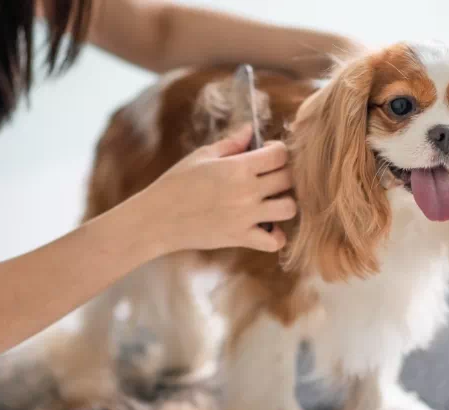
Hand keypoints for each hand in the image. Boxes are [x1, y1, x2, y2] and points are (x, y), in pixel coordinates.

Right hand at [142, 125, 296, 252]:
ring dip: (285, 203)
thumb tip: (251, 129)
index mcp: (237, 167)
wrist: (158, 218)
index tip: (267, 154)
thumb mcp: (202, 156)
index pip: (280, 154)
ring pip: (289, 208)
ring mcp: (245, 217)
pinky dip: (275, 235)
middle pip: (289, 179)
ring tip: (270, 201)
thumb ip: (231, 143)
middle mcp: (246, 191)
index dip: (277, 150)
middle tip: (269, 177)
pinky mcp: (240, 238)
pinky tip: (265, 226)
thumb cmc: (176, 183)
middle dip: (283, 174)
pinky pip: (274, 241)